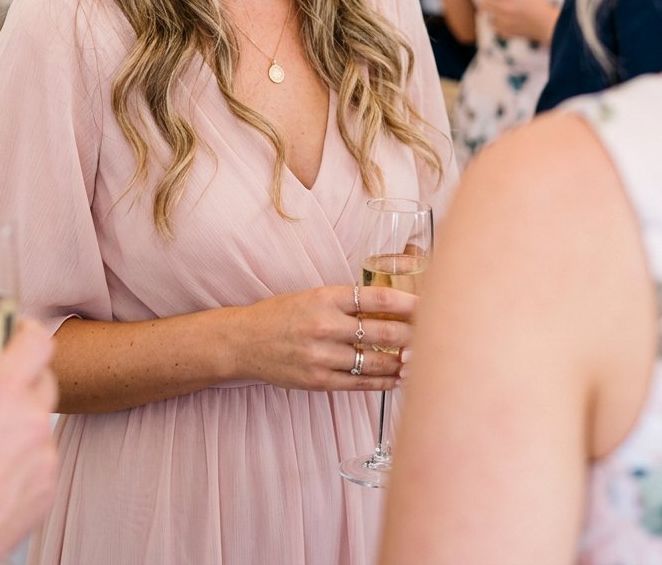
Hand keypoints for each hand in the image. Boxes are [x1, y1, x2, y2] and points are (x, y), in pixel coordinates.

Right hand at [0, 320, 57, 564]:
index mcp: (2, 391)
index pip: (40, 341)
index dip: (29, 333)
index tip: (16, 335)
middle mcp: (32, 419)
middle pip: (44, 381)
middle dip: (24, 379)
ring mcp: (44, 457)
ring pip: (42, 425)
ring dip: (22, 424)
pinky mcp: (46, 491)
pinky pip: (43, 463)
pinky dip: (25, 462)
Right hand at [233, 285, 418, 392]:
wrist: (245, 341)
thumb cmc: (282, 314)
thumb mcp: (312, 296)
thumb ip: (346, 302)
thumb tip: (388, 307)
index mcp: (325, 298)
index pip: (377, 297)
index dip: (407, 302)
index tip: (429, 304)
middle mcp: (325, 325)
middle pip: (383, 331)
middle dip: (413, 335)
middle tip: (435, 335)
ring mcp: (322, 356)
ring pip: (376, 361)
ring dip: (402, 362)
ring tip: (421, 360)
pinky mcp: (319, 381)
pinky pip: (361, 383)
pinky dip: (384, 382)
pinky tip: (398, 378)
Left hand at [480, 0, 555, 42]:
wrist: (547, 24)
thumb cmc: (536, 4)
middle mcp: (505, 6)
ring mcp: (504, 20)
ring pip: (486, 12)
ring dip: (491, 9)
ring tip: (502, 9)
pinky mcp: (504, 31)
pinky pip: (492, 24)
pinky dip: (496, 22)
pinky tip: (506, 20)